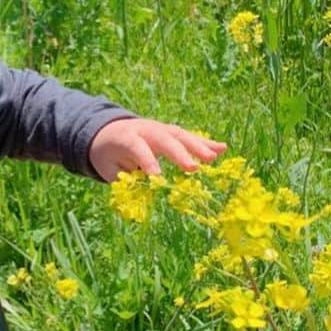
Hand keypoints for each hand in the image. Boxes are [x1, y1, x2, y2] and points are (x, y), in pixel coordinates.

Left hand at [88, 117, 226, 181]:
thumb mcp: (110, 169)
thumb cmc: (109, 155)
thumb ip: (126, 181)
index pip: (137, 147)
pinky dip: (205, 142)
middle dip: (179, 153)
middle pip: (164, 139)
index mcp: (125, 137)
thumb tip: (142, 202)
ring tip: (213, 158)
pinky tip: (222, 148)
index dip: (147, 161)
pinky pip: (189, 136)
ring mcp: (160, 128)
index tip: (156, 177)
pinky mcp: (171, 132)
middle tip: (192, 168)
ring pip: (180, 135)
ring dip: (197, 146)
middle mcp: (145, 129)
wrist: (108, 131)